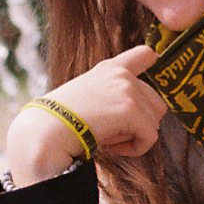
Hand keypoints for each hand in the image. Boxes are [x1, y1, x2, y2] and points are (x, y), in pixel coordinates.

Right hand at [5, 45, 167, 185]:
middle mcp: (122, 75)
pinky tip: (112, 148)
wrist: (46, 130)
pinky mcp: (131, 110)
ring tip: (107, 139)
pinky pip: (150, 138)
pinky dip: (135, 149)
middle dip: (140, 124)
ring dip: (134, 137)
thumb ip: (112, 96)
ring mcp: (128, 90)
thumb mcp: (87, 97)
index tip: (152, 65)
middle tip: (111, 133)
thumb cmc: (60, 121)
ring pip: (154, 122)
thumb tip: (141, 114)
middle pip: (157, 104)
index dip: (151, 62)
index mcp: (110, 69)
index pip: (144, 54)